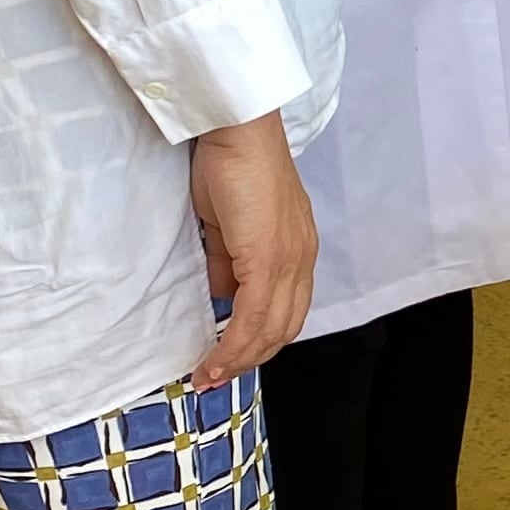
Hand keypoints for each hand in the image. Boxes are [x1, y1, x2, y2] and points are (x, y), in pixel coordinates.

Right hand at [188, 114, 315, 387]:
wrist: (239, 132)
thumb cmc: (232, 168)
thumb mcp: (231, 226)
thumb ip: (231, 262)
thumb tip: (223, 293)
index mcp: (298, 251)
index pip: (287, 311)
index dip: (260, 342)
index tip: (230, 361)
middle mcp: (301, 260)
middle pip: (283, 328)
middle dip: (249, 359)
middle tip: (215, 377)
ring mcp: (289, 260)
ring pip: (269, 329)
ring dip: (237, 359)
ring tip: (208, 377)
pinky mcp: (268, 258)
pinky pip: (252, 315)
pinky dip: (232, 345)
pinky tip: (212, 360)